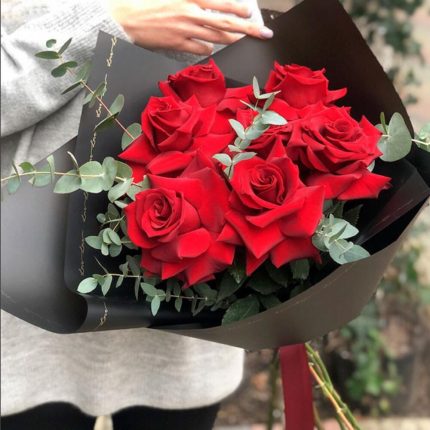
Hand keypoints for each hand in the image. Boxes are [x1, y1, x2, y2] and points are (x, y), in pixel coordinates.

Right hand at [107, 0, 272, 54]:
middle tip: (264, 34)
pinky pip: (202, 49)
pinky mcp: (179, 44)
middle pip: (226, 22)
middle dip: (248, 29)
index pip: (221, 3)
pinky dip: (209, 47)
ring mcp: (186, 30)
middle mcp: (191, 13)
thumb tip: (211, 5)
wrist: (127, 18)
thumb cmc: (150, 3)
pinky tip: (211, 45)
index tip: (252, 14)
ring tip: (243, 41)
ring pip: (217, 37)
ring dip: (232, 39)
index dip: (239, 9)